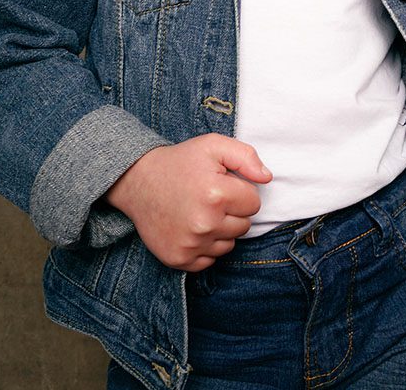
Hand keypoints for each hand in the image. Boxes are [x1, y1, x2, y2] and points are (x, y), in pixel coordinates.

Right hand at [104, 133, 271, 270]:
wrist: (139, 181)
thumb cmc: (181, 162)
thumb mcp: (213, 145)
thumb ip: (246, 156)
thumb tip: (267, 178)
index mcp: (216, 194)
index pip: (254, 203)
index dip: (240, 191)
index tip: (222, 184)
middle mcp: (204, 223)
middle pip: (244, 226)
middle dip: (232, 211)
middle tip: (209, 198)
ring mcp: (191, 244)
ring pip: (229, 244)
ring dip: (220, 230)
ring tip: (199, 211)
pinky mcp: (179, 259)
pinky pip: (210, 260)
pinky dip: (205, 247)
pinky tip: (191, 228)